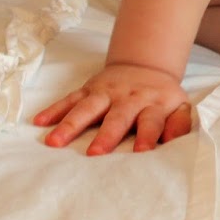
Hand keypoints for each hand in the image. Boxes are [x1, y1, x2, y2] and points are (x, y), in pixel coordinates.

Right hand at [33, 63, 193, 155]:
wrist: (145, 66)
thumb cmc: (162, 97)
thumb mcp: (179, 107)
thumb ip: (180, 124)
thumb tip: (175, 140)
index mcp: (154, 104)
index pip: (152, 121)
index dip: (148, 135)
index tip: (141, 152)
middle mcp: (128, 98)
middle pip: (117, 116)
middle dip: (106, 135)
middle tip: (94, 154)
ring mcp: (106, 93)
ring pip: (87, 108)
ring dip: (70, 124)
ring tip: (54, 142)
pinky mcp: (88, 89)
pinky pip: (70, 99)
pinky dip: (54, 110)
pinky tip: (39, 122)